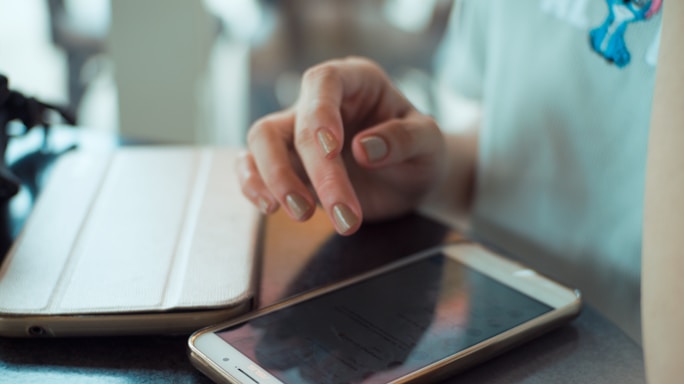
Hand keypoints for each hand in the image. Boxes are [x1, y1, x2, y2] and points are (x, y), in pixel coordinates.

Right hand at [237, 57, 445, 234]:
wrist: (410, 181)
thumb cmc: (420, 152)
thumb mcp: (430, 143)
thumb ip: (404, 139)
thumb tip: (363, 148)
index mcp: (356, 81)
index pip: (324, 81)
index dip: (320, 112)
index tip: (332, 148)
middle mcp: (320, 102)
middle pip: (293, 125)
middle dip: (313, 172)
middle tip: (344, 214)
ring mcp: (297, 132)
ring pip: (261, 142)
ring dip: (277, 180)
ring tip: (303, 214)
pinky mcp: (286, 164)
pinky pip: (252, 166)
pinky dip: (253, 185)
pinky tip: (270, 208)